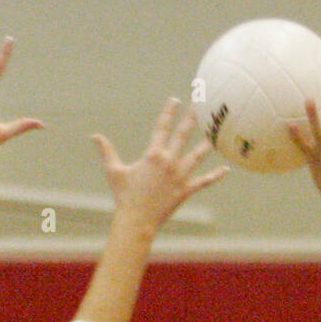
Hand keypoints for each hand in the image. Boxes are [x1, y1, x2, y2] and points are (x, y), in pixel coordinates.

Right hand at [93, 98, 227, 230]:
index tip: (175, 99)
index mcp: (153, 155)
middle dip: (192, 119)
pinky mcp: (185, 191)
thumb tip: (94, 136)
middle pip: (184, 135)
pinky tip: (226, 170)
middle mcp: (169, 162)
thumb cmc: (124, 197)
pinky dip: (215, 176)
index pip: (162, 128)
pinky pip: (203, 182)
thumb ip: (107, 151)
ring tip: (217, 133)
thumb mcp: (114, 171)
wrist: (137, 222)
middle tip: (202, 106)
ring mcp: (180, 177)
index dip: (169, 112)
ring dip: (208, 144)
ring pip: (198, 156)